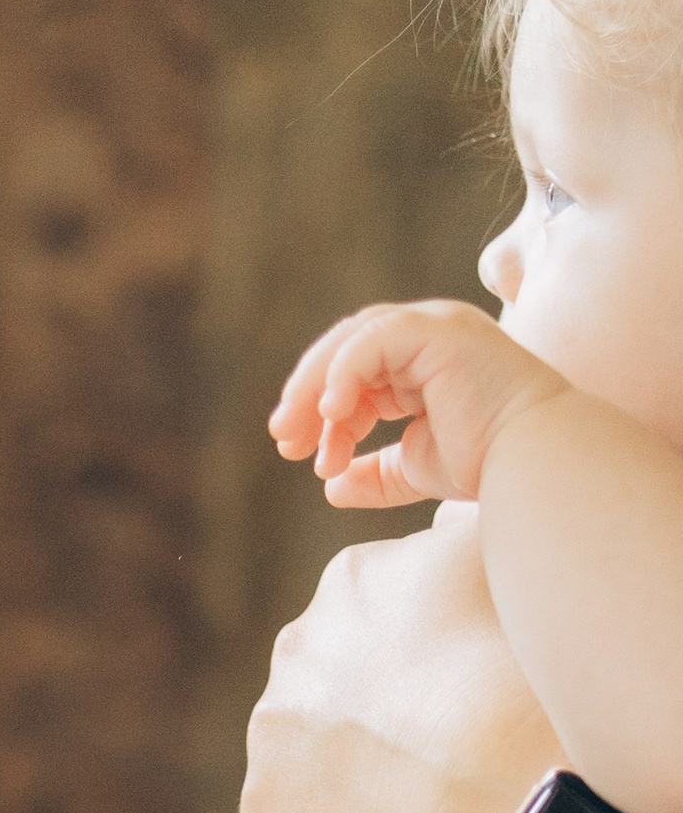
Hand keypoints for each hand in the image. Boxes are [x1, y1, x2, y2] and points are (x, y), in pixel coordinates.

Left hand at [240, 507, 558, 812]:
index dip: (425, 653)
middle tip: (440, 744)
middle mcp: (296, 648)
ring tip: (421, 798)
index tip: (461, 683)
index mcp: (353, 581)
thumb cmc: (519, 665)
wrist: (501, 784)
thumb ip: (464, 530)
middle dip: (378, 707)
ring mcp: (271, 731)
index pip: (380, 611)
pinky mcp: (261, 810)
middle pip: (335, 678)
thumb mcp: (507, 563)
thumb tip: (439, 518)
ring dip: (353, 769)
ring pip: (311, 750)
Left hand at [271, 298, 567, 510]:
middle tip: (283, 439)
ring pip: (352, 340)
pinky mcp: (438, 330)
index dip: (322, 411)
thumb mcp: (416, 467)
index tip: (298, 453)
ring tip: (298, 435)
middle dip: (308, 395)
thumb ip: (376, 472)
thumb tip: (333, 487)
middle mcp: (429, 334)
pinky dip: (343, 372)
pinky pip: (373, 340)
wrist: (529, 463)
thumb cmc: (488, 464)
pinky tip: (332, 414)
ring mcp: (436, 325)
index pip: (355, 372)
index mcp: (424, 361)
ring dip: (316, 387)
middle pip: (346, 350)